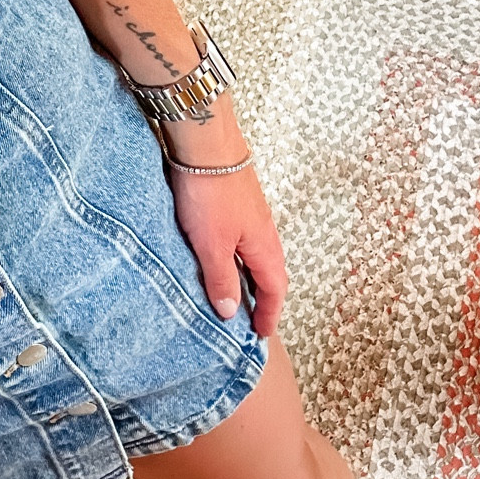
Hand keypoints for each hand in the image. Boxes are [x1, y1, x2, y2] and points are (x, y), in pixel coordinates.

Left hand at [163, 111, 287, 338]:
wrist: (204, 144)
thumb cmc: (210, 193)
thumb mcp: (212, 244)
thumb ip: (221, 278)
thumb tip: (232, 312)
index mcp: (264, 246)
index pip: (274, 289)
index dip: (269, 313)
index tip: (262, 334)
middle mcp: (264, 231)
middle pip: (270, 272)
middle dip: (263, 298)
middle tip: (250, 319)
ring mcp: (251, 215)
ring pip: (256, 255)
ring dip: (250, 277)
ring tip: (233, 293)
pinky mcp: (236, 202)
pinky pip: (243, 240)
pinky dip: (237, 258)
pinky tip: (220, 257)